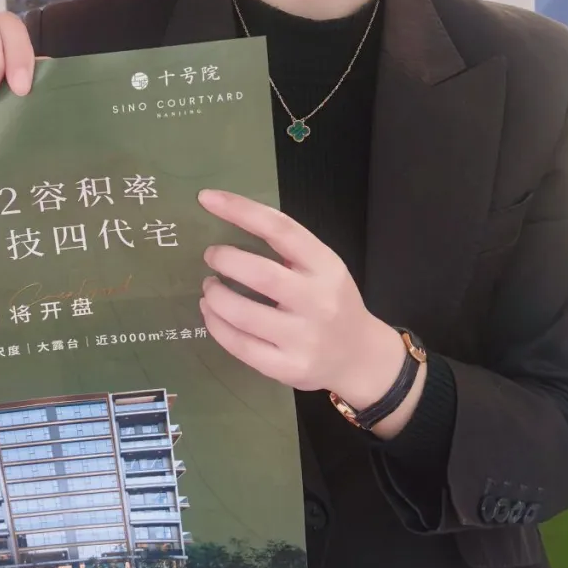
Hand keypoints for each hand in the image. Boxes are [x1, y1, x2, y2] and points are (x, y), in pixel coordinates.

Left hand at [197, 190, 421, 436]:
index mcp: (327, 266)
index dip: (240, 210)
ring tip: (209, 288)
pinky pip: (240, 345)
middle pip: (260, 274)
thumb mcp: (323, 268)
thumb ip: (288, 249)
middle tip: (211, 256)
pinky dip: (216, 326)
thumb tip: (230, 221)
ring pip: (243, 313)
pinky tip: (211, 314)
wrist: (360, 357)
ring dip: (215, 296)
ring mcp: (304, 338)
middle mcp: (319, 301)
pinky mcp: (289, 368)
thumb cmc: (332, 303)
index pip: (280, 229)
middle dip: (225, 260)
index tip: (206, 198)